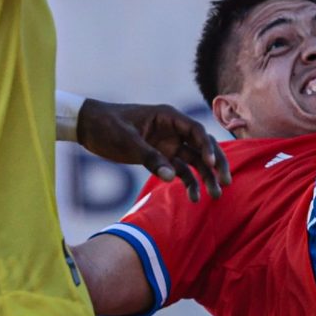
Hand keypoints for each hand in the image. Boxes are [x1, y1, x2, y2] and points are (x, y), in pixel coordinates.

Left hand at [76, 100, 229, 200]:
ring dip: (206, 177)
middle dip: (216, 164)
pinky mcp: (161, 157)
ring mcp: (168, 144)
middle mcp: (173, 130)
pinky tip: (194, 198)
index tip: (211, 164)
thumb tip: (171, 178)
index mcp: (168, 117)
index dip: (207, 147)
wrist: (88, 127)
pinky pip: (180, 170)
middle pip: (203, 146)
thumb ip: (150, 158)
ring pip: (195, 161)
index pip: (196, 131)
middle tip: (226, 182)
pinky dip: (188, 183)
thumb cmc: (107, 126)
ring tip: (215, 196)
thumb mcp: (127, 140)